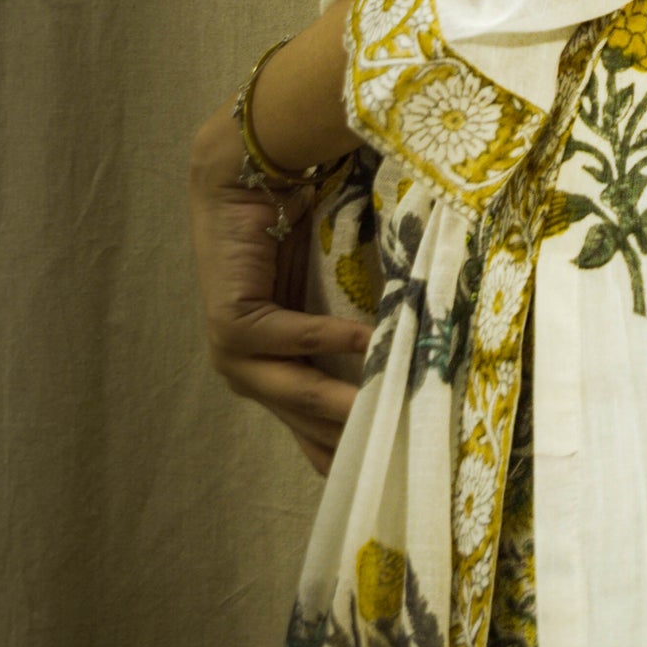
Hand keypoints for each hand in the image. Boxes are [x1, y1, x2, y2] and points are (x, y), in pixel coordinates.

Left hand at [189, 105, 371, 476]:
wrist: (246, 174)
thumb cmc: (294, 225)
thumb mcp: (328, 288)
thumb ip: (355, 321)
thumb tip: (414, 342)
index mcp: (272, 367)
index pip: (307, 427)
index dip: (340, 450)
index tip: (384, 472)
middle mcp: (249, 369)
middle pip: (303, 419)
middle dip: (346, 437)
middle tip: (397, 453)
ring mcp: (233, 351)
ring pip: (293, 390)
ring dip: (337, 401)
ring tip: (380, 410)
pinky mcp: (231, 321)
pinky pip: (286, 338)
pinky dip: (327, 338)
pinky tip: (366, 340)